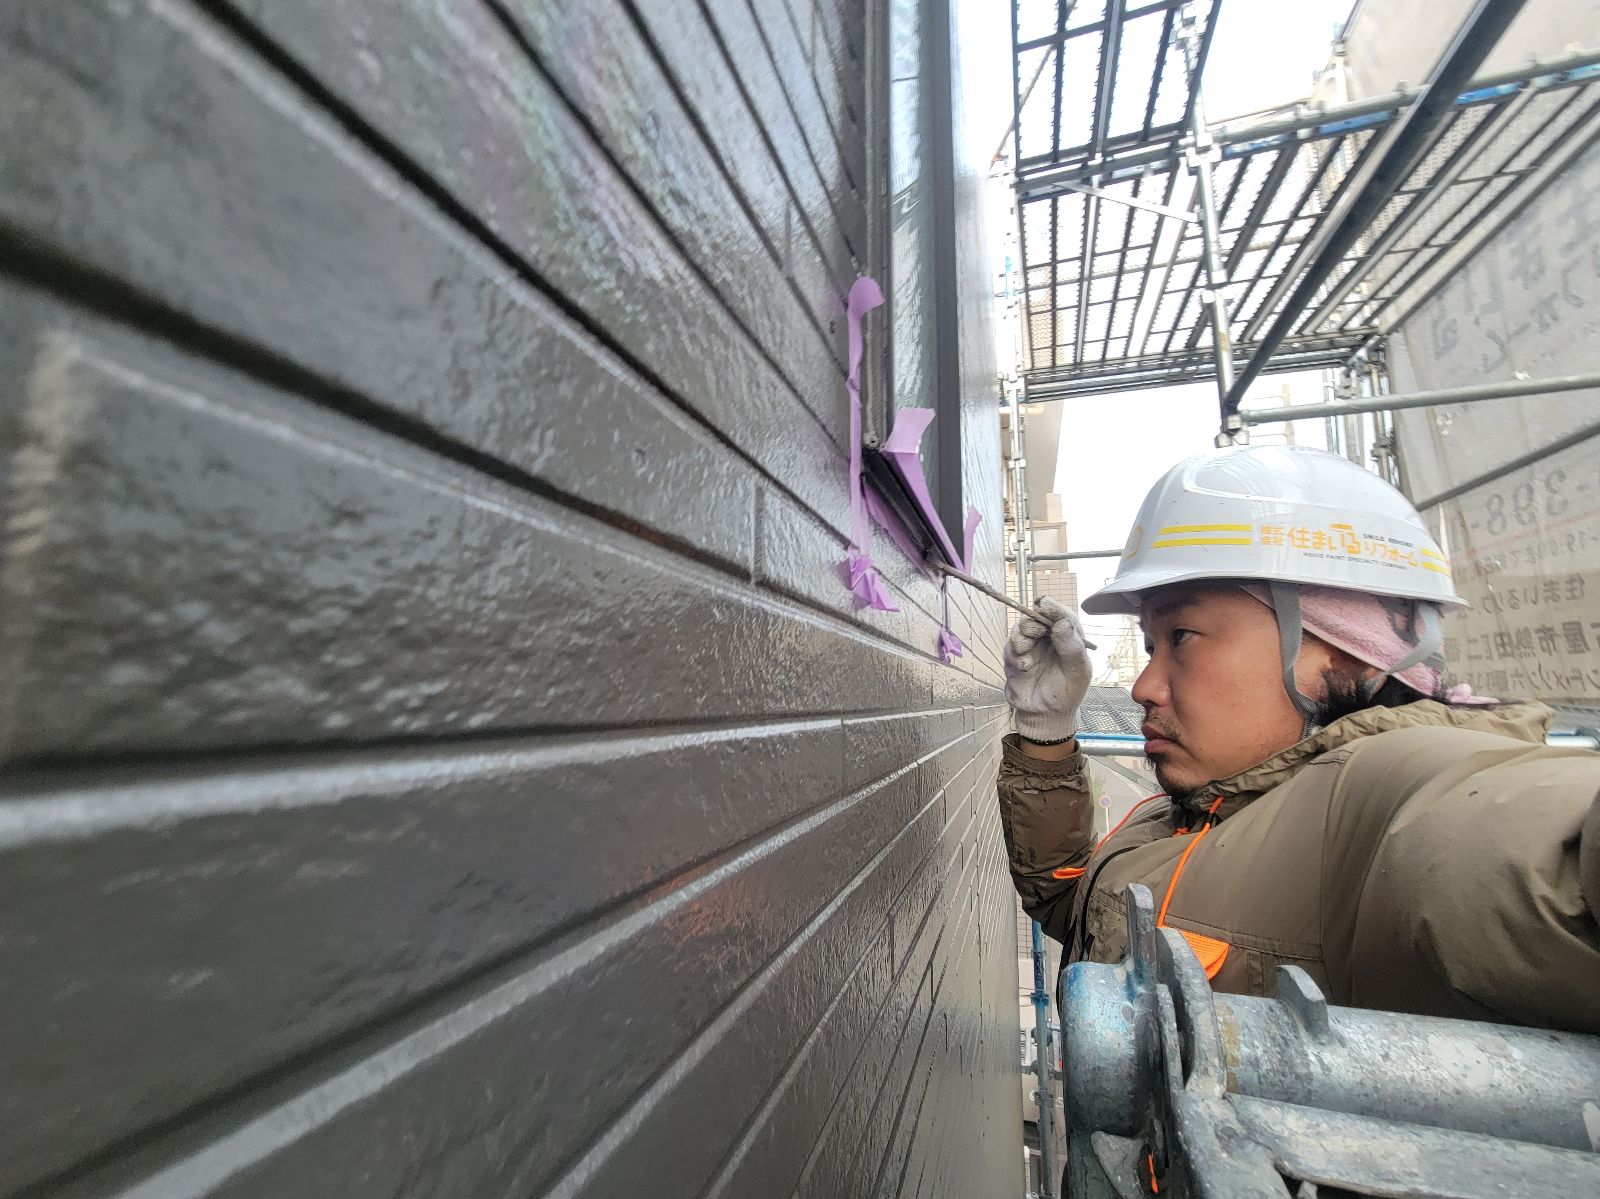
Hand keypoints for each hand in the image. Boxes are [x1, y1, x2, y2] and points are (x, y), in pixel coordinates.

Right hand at [1004, 597, 1092, 743]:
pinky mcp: (1015, 657)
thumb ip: (1071, 647)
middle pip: (1035, 616)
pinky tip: (1024, 668)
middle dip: (1032, 622)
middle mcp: (1049, 638)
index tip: (1044, 606)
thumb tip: (1062, 623)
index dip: (1052, 608)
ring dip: (1021, 638)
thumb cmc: (1066, 693)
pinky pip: (1009, 647)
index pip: (1060, 614)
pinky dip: (1015, 655)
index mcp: (1068, 637)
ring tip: (1027, 656)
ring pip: (1019, 628)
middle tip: (1034, 633)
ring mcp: (1031, 646)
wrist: (1044, 716)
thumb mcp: (1078, 671)